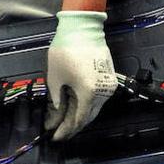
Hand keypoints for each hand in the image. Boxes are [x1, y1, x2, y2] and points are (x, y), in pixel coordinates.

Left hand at [45, 11, 117, 140]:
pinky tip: (74, 105)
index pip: (78, 120)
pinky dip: (86, 103)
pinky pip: (98, 97)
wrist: (83, 28)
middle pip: (89, 117)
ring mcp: (108, 84)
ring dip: (79, 114)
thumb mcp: (55, 78)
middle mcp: (103, 91)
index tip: (55, 136)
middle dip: (72, 125)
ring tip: (63, 119)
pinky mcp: (108, 77)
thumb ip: (57, 100)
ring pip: (94, 108)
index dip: (66, 130)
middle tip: (58, 130)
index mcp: (89, 93)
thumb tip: (56, 112)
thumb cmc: (67, 49)